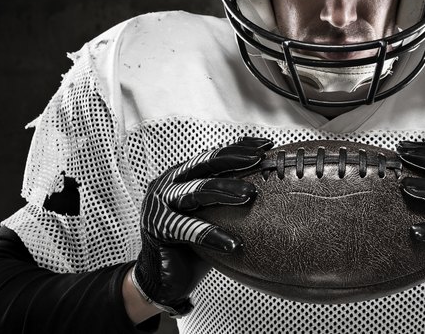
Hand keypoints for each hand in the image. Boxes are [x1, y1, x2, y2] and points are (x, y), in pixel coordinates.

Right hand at [132, 137, 273, 315]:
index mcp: (181, 175)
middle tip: (259, 160)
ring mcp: (160, 204)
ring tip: (251, 194)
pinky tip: (233, 244)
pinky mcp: (158, 228)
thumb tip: (266, 182)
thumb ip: (227, 198)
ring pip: (196, 191)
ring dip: (225, 190)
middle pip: (204, 165)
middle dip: (234, 160)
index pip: (213, 156)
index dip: (239, 149)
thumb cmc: (193, 245)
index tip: (266, 146)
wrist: (163, 278)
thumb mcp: (212, 216)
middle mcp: (168, 183)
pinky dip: (211, 235)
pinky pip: (187, 229)